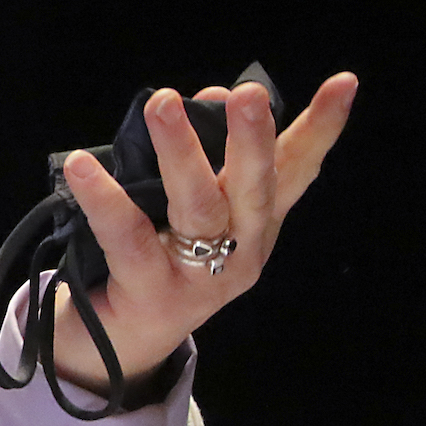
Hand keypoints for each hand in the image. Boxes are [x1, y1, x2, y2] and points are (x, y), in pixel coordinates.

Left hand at [49, 72, 358, 392]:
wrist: (121, 343)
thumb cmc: (158, 257)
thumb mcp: (193, 210)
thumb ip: (204, 156)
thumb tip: (205, 96)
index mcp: (256, 223)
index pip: (296, 169)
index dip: (320, 127)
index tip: (345, 82)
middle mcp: (240, 250)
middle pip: (254, 189)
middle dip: (253, 139)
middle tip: (247, 92)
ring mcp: (199, 276)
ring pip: (197, 208)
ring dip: (181, 152)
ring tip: (161, 103)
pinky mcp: (150, 293)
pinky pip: (126, 238)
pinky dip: (103, 198)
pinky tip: (81, 165)